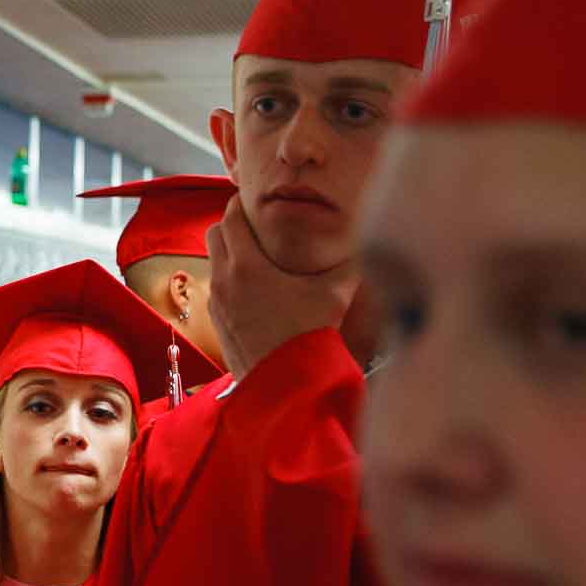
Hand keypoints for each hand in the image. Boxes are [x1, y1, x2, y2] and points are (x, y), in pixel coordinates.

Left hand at [205, 200, 356, 379]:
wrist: (285, 382)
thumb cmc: (310, 334)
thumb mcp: (335, 293)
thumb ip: (351, 263)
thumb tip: (373, 241)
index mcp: (246, 264)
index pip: (232, 217)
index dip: (242, 205)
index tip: (258, 202)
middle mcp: (224, 279)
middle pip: (215, 234)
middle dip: (232, 224)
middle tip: (255, 224)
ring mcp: (216, 302)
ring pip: (212, 261)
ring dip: (228, 251)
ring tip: (255, 254)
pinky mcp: (217, 321)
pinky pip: (216, 287)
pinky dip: (228, 278)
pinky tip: (252, 286)